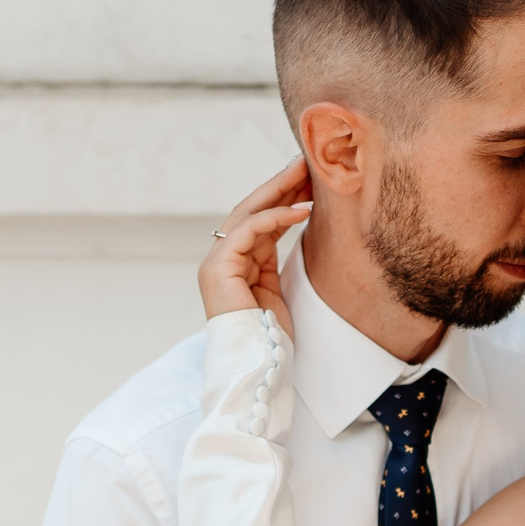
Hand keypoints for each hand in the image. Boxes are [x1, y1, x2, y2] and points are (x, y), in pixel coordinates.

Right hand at [200, 158, 312, 330]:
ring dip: (279, 191)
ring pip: (248, 214)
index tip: (308, 180)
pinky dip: (275, 217)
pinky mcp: (218, 268)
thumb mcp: (277, 286)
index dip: (282, 198)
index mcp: (236, 263)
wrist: (257, 363)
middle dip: (280, 185)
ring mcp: (216, 262)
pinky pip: (249, 231)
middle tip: (306, 162)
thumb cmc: (271, 335)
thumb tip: (296, 223)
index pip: (259, 221)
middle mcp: (222, 259)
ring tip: (306, 175)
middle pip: (251, 211)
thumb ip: (275, 256)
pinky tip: (302, 210)